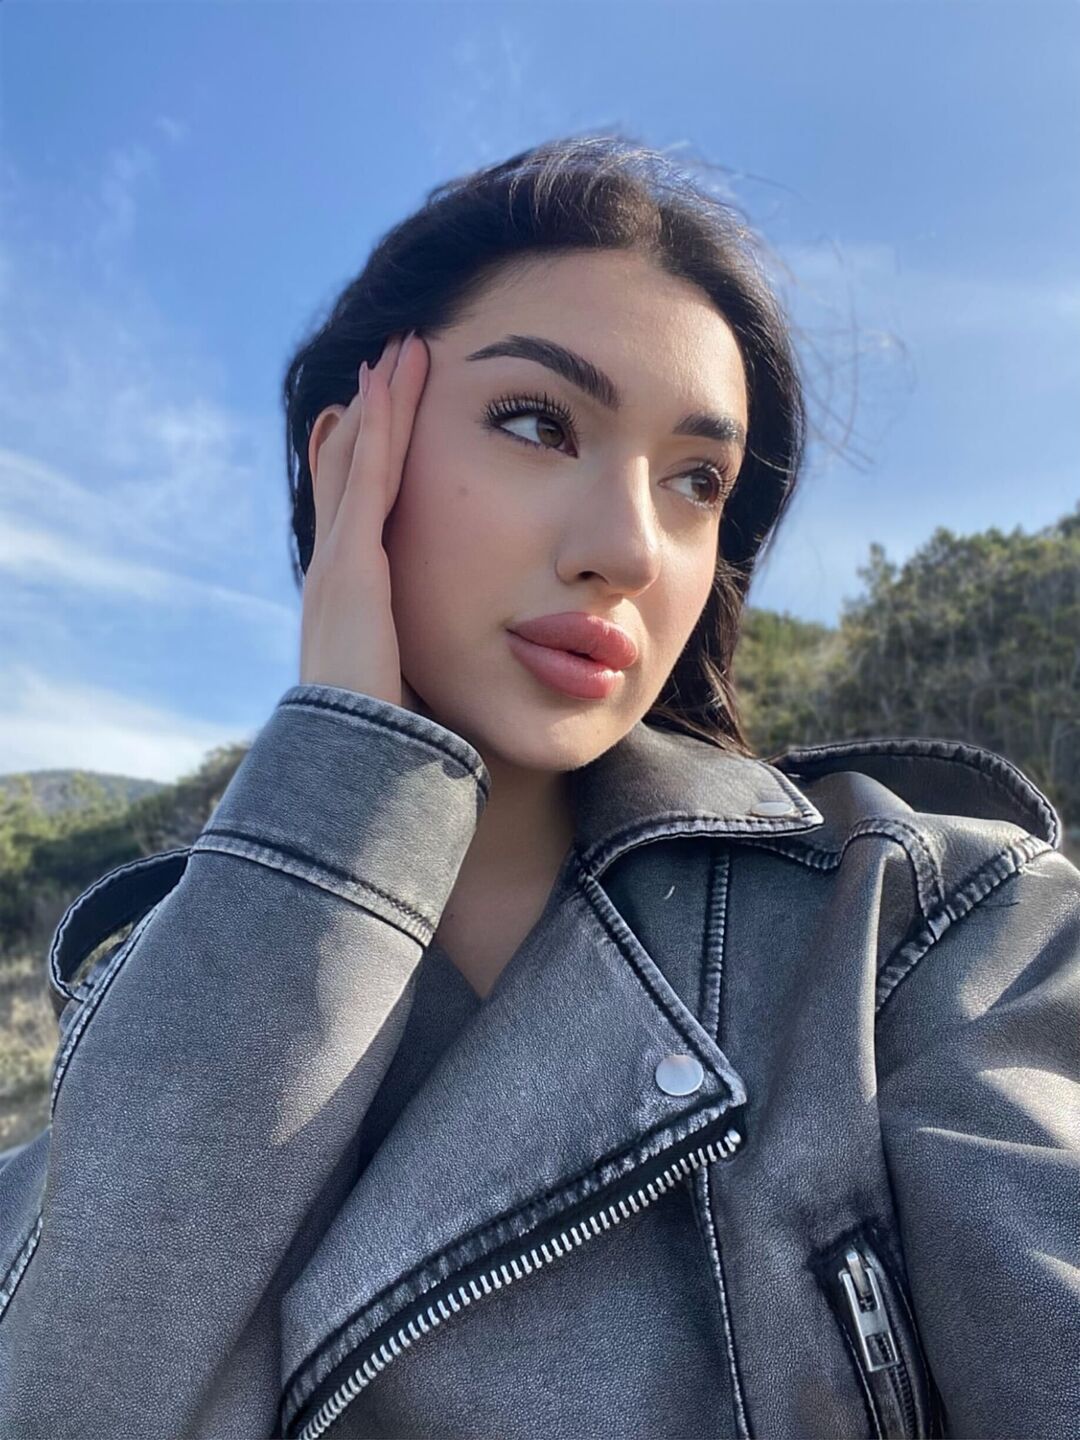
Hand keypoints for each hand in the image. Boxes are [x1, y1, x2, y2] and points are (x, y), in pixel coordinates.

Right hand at [299, 330, 429, 705]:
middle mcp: (336, 569)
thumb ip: (424, 658)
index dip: (376, 459)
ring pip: (358, 461)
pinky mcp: (354, 561)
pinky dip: (379, 426)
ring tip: (394, 352)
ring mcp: (340, 561)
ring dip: (379, 405)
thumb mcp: (409, 683)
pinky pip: (369, 477)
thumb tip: (454, 660)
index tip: (395, 418)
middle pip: (352, 471)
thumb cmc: (389, 736)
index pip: (362, 510)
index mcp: (352, 597)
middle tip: (389, 362)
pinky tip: (389, 384)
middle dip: (373, 417)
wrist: (355, 760)